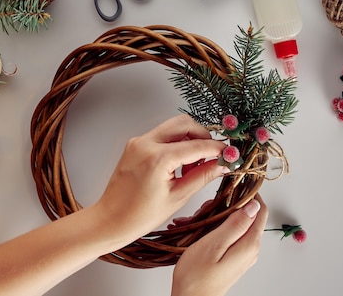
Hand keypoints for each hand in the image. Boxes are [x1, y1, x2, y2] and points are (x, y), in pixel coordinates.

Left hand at [92, 114, 227, 244]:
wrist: (111, 219)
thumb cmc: (140, 214)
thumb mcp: (178, 197)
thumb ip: (202, 176)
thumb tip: (223, 164)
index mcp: (157, 158)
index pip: (197, 145)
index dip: (217, 149)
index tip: (230, 154)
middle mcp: (145, 143)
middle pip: (184, 124)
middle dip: (203, 136)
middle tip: (212, 156)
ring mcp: (138, 142)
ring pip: (172, 127)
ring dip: (189, 139)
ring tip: (193, 166)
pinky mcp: (135, 145)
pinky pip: (161, 135)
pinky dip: (175, 144)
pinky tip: (179, 165)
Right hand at [171, 195, 267, 295]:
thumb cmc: (198, 276)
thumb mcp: (214, 244)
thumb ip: (235, 225)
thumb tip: (252, 206)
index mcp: (248, 244)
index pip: (260, 211)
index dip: (250, 194)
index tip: (235, 184)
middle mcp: (250, 249)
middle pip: (248, 216)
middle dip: (229, 205)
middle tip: (207, 206)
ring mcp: (242, 255)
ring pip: (237, 225)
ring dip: (219, 217)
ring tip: (198, 218)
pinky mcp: (232, 258)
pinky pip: (230, 235)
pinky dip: (216, 228)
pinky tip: (200, 230)